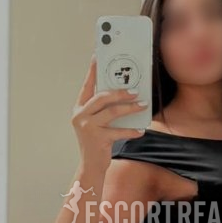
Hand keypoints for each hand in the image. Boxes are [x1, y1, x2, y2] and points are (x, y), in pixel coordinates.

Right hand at [71, 54, 148, 173]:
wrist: (90, 166)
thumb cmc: (97, 141)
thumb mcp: (97, 123)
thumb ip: (104, 109)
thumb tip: (124, 93)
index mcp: (79, 108)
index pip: (87, 85)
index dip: (93, 71)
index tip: (98, 56)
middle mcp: (80, 115)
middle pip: (102, 97)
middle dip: (120, 92)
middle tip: (135, 90)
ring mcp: (87, 127)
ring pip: (112, 112)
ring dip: (130, 108)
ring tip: (142, 105)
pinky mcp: (98, 139)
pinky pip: (119, 131)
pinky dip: (131, 130)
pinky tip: (141, 130)